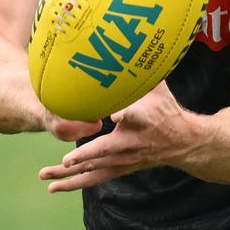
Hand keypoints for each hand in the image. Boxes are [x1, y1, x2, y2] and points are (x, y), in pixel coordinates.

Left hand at [39, 82, 201, 191]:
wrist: (184, 142)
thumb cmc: (167, 110)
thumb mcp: (159, 88)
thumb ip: (141, 72)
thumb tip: (129, 43)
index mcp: (145, 119)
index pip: (136, 115)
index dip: (126, 114)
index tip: (116, 114)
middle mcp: (134, 143)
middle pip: (109, 150)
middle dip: (87, 155)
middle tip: (67, 160)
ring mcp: (126, 160)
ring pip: (96, 169)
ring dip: (71, 174)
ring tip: (45, 175)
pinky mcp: (121, 168)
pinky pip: (95, 178)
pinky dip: (74, 183)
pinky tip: (54, 186)